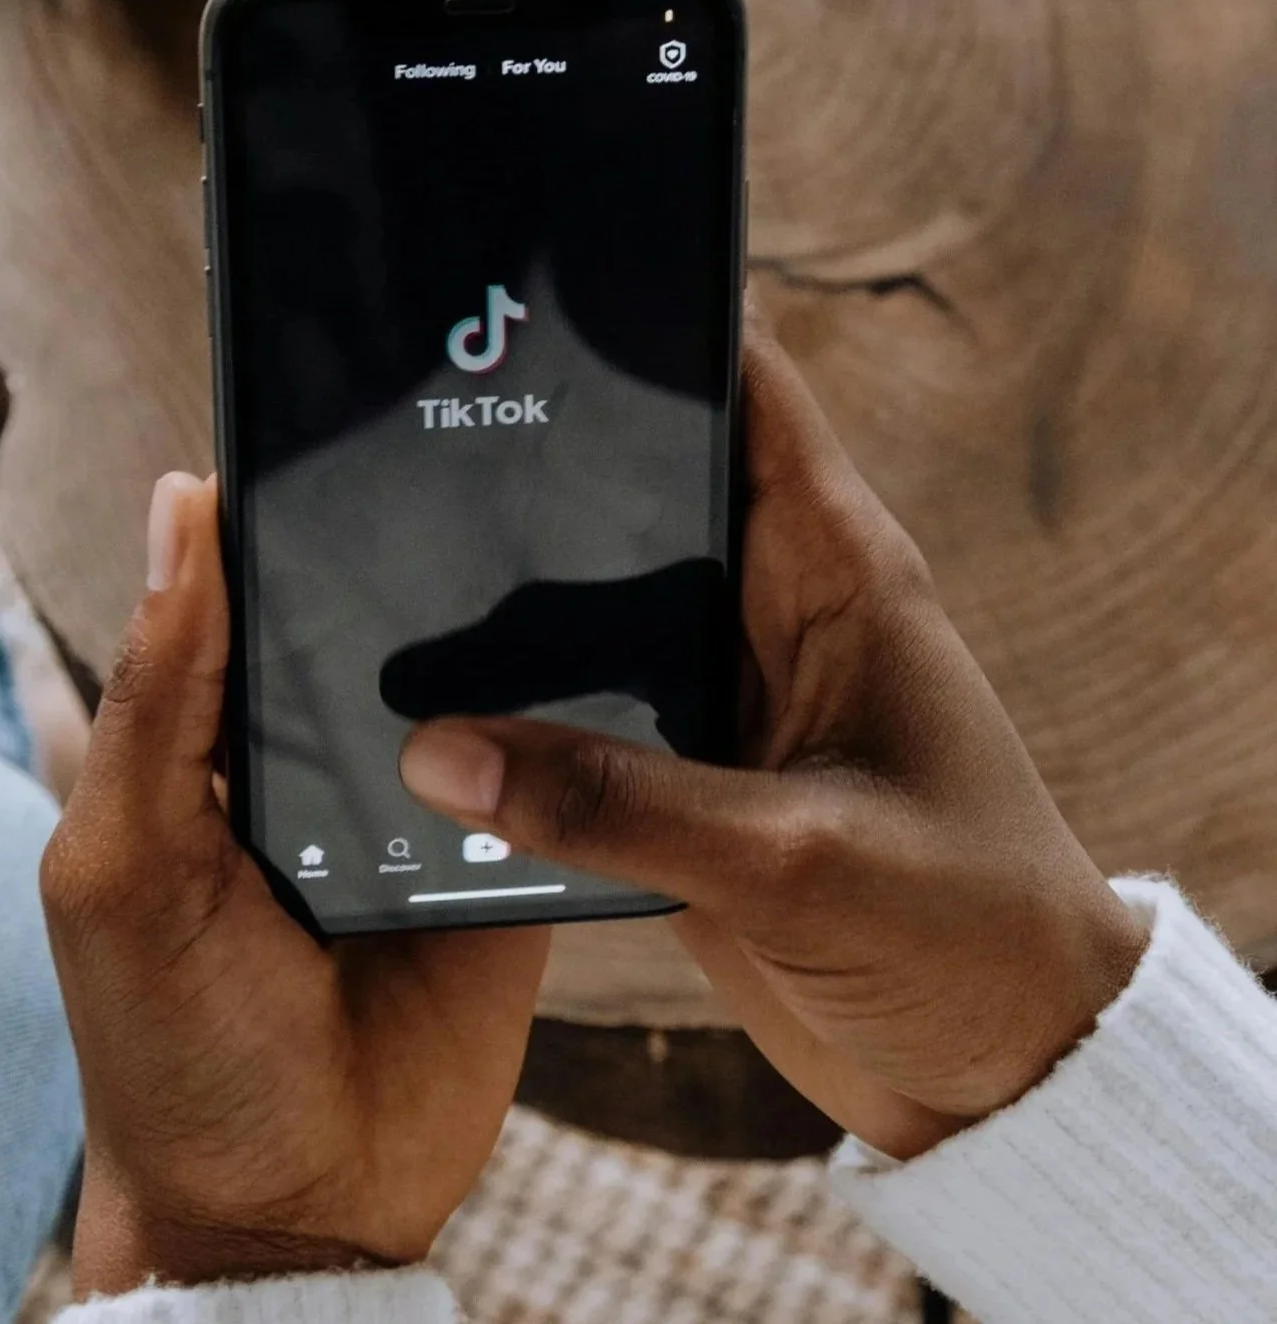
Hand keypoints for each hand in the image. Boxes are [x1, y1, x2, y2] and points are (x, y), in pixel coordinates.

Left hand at [40, 474, 548, 1297]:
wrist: (297, 1210)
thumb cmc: (170, 1044)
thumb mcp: (124, 864)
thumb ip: (157, 700)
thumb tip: (180, 508)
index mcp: (214, 740)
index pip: (247, 586)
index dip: (277, 502)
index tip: (333, 409)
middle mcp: (317, 754)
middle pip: (369, 616)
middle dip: (407, 546)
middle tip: (474, 436)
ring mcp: (421, 801)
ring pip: (467, 676)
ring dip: (502, 621)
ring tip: (559, 513)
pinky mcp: (505, 854)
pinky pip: (546, 766)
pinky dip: (567, 717)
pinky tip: (611, 650)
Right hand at [399, 314, 1148, 1161]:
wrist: (992, 1069)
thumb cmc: (961, 935)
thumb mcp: (795, 856)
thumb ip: (618, 804)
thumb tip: (438, 749)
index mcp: (835, 569)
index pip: (744, 391)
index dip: (649, 330)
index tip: (526, 303)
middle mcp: (770, 608)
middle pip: (639, 491)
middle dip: (537, 470)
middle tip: (402, 447)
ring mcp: (719, 692)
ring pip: (593, 606)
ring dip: (510, 608)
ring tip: (379, 584)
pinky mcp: (683, 774)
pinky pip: (581, 713)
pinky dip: (517, 712)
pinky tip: (431, 719)